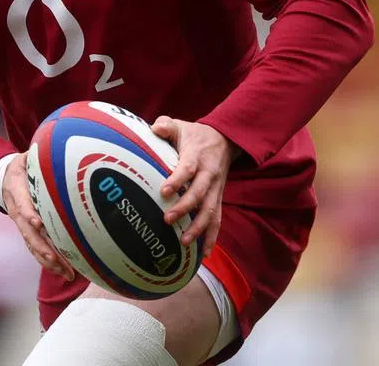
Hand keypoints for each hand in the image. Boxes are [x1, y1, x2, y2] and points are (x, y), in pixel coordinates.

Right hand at [2, 152, 76, 280]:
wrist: (4, 178)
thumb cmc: (22, 166)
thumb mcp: (27, 157)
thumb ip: (39, 156)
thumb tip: (56, 147)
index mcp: (17, 190)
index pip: (22, 204)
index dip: (28, 214)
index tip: (36, 222)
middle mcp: (18, 211)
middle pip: (28, 233)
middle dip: (43, 248)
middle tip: (57, 260)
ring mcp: (22, 223)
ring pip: (33, 245)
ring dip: (49, 260)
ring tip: (66, 273)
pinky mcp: (27, 231)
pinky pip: (36, 248)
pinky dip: (49, 261)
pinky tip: (64, 271)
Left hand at [151, 117, 237, 254]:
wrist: (224, 140)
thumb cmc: (194, 135)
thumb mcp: (181, 125)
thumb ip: (166, 126)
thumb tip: (155, 128)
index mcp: (197, 156)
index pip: (188, 169)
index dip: (177, 180)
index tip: (164, 191)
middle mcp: (209, 175)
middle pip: (200, 194)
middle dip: (185, 209)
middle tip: (167, 220)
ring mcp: (216, 189)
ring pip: (211, 211)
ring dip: (199, 228)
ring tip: (184, 242)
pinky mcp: (218, 199)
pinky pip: (218, 220)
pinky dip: (212, 237)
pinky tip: (204, 254)